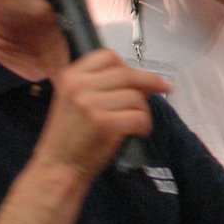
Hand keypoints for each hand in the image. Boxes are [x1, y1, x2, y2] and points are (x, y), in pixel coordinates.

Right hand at [36, 50, 171, 179]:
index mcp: (70, 76)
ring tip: (137, 122)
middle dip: (150, 81)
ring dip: (144, 110)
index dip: (127, 66)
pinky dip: (144, 125)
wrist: (58, 166)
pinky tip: (138, 132)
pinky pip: (139, 116)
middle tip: (165, 87)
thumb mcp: (75, 101)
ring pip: (135, 96)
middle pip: (127, 74)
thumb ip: (100, 86)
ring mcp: (91, 104)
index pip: (108, 56)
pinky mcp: (105, 123)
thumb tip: (141, 80)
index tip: (140, 76)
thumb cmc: (69, 136)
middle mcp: (79, 86)